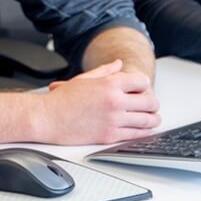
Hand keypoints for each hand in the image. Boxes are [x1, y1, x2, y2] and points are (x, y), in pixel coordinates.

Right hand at [35, 60, 159, 144]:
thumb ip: (105, 71)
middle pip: (149, 101)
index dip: (144, 85)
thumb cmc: (62, 99)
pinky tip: (144, 130)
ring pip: (147, 120)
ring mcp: (113, 120)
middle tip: (151, 105)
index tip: (142, 89)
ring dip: (153, 119)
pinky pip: (136, 135)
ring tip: (152, 118)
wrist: (47, 118)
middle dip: (152, 103)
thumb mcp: (85, 78)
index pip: (142, 82)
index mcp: (109, 84)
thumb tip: (119, 65)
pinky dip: (144, 133)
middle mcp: (114, 101)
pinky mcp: (109, 136)